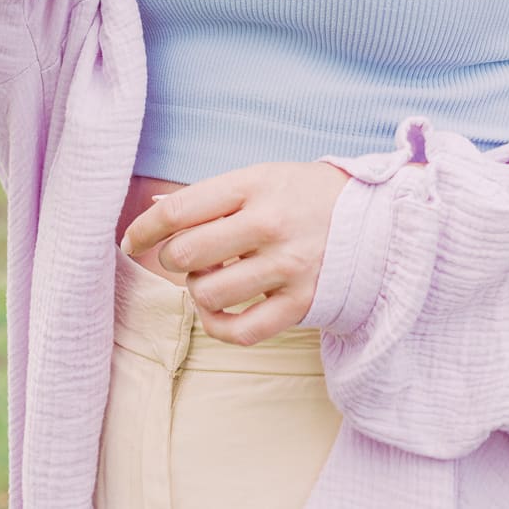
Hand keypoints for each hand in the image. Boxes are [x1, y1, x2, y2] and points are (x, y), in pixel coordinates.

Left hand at [119, 159, 351, 345]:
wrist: (376, 218)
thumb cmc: (305, 195)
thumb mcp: (261, 176)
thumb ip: (211, 196)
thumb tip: (154, 209)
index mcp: (255, 185)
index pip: (179, 210)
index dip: (144, 228)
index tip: (131, 239)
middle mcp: (269, 224)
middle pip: (187, 253)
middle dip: (173, 258)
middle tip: (185, 256)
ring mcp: (286, 266)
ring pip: (208, 293)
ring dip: (198, 289)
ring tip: (213, 276)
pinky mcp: (300, 303)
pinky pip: (240, 331)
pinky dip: (218, 325)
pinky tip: (220, 311)